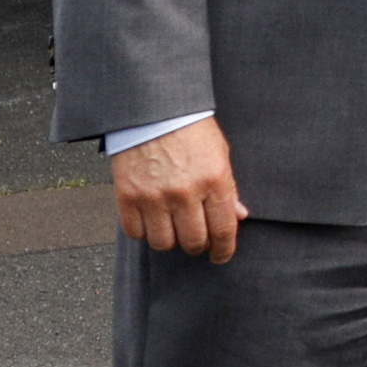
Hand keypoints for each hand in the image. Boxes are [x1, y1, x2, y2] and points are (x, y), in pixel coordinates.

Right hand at [111, 118, 244, 263]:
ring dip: (171, 240)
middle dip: (198, 245)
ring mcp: (154, 197)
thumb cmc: (191, 130)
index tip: (222, 256)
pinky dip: (144, 232)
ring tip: (173, 226)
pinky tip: (151, 219)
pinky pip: (136, 234)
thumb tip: (239, 216)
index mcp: (214, 180)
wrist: (154, 110)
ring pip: (164, 243)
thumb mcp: (220, 154)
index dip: (224, 250)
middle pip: (193, 242)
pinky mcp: (127, 197)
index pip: (223, 230)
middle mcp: (184, 193)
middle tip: (197, 238)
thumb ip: (228, 188)